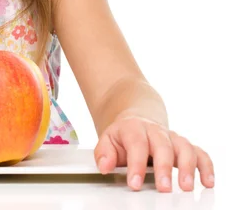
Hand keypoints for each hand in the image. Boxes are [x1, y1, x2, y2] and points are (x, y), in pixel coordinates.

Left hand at [94, 114, 214, 192]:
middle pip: (162, 145)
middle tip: (163, 188)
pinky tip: (206, 181)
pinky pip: (199, 152)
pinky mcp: (184, 146)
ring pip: (184, 147)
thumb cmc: (123, 136)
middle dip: (164, 167)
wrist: (135, 121)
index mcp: (133, 128)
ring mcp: (171, 138)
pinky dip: (206, 166)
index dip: (136, 164)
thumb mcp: (107, 141)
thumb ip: (104, 154)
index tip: (135, 183)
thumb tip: (105, 167)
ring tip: (186, 186)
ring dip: (187, 167)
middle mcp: (155, 131)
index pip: (136, 144)